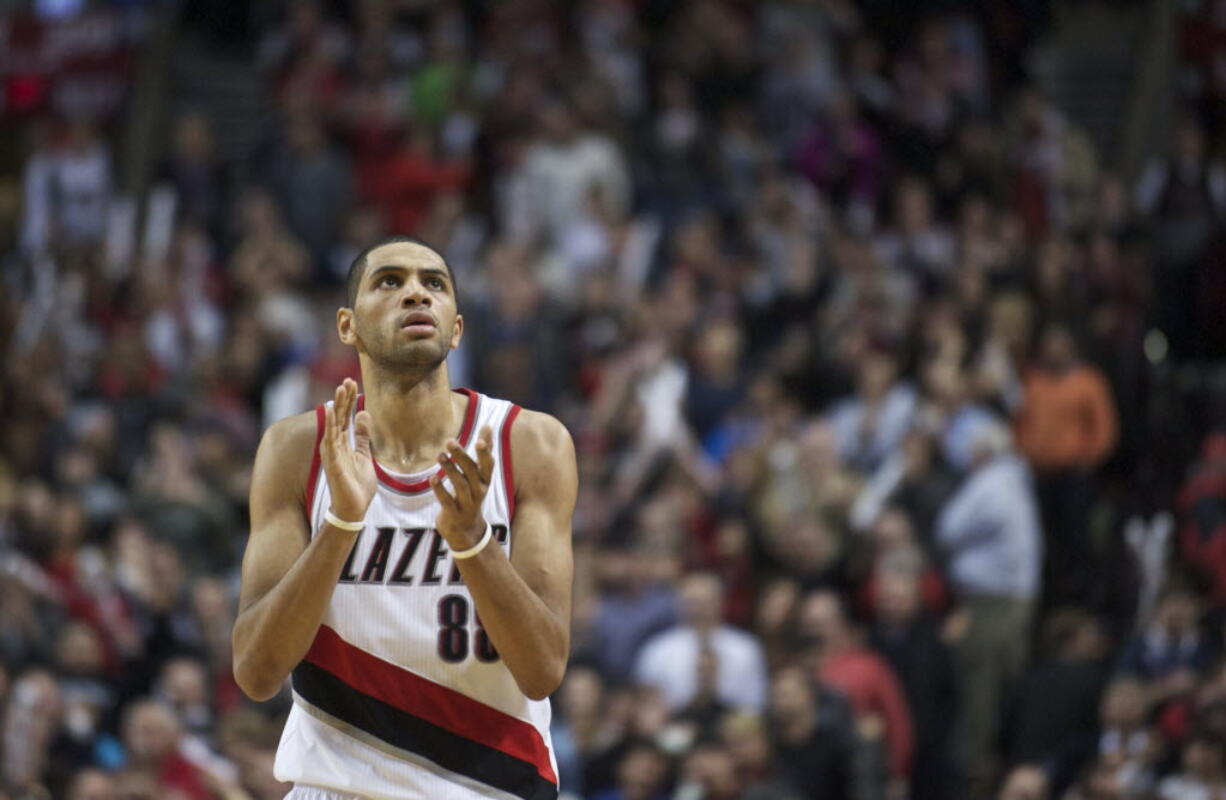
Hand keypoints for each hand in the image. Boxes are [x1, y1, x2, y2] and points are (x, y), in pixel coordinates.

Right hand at [320, 379, 375, 522]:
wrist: (353, 508)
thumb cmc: (357, 485)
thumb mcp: (364, 455)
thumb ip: (363, 436)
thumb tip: (365, 414)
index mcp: (342, 443)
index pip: (345, 417)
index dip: (348, 400)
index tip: (352, 383)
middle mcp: (334, 445)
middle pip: (339, 416)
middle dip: (344, 398)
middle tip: (348, 380)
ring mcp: (332, 452)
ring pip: (334, 424)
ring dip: (337, 406)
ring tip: (340, 388)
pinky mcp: (332, 461)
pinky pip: (330, 440)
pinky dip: (330, 424)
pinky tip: (330, 410)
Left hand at [431, 425, 494, 549]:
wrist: (466, 529)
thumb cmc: (472, 493)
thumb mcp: (480, 474)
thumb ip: (484, 450)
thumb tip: (488, 425)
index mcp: (485, 480)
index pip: (488, 465)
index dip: (485, 453)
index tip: (479, 440)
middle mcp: (479, 491)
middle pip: (472, 472)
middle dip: (461, 456)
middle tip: (449, 442)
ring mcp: (467, 504)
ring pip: (460, 485)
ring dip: (450, 470)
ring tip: (439, 455)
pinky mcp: (454, 514)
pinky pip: (447, 501)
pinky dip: (440, 490)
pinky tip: (433, 478)